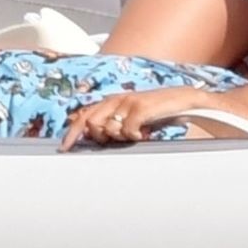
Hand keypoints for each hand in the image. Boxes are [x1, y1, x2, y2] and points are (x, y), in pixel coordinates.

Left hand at [60, 87, 212, 151]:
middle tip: (120, 138)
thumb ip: (113, 124)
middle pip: (92, 124)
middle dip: (101, 137)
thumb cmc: (156, 112)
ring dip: (120, 136)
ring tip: (135, 134)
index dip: (72, 132)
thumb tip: (93, 137)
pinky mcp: (140, 106)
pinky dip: (134, 135)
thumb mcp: (131, 117)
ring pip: (109, 128)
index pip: (84, 116)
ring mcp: (128, 102)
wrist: (182, 100)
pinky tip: (144, 134)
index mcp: (111, 101)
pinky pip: (127, 129)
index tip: (65, 148)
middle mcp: (116, 99)